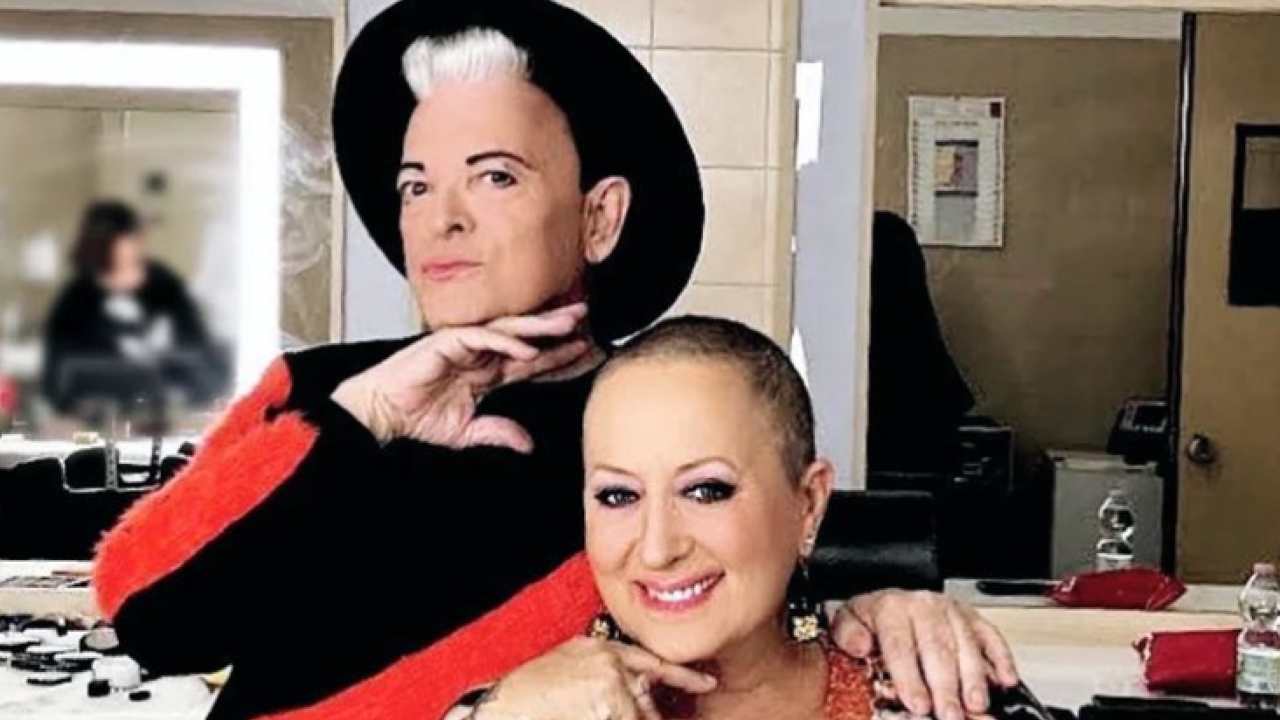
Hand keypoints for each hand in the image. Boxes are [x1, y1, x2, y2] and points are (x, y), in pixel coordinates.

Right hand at [332, 303, 590, 449]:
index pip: (531, 362)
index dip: (559, 357)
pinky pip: (482, 337)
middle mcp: (479, 354)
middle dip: (557, 330)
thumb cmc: (415, 417)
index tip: (587, 353)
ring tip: (567, 324)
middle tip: (586, 321)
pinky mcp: (446, 342)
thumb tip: (527, 444)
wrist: (381, 412)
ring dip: (539, 326)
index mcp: (486, 373)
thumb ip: (497, 432)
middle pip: (527, 338)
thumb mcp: (465, 431)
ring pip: (509, 330)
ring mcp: (464, 345)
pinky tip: (527, 349)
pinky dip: (505, 342)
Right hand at [470, 637, 716, 719]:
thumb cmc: (528, 693)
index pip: (650, 661)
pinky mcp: (612, 707)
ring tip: (584, 711)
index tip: (707, 683)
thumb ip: (600, 668)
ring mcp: (613, 684)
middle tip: (616, 715)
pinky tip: (588, 716)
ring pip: (638, 718)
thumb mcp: (566, 663)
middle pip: (646, 701)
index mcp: (600, 648)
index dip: (682, 675)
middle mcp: (611, 662)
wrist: (504, 706)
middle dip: (644, 719)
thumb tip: (629, 694)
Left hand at [830, 590, 1017, 719]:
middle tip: (948, 714)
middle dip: (945, 686)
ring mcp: (951, 611)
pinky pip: (991, 636)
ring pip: (967, 644)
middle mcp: (923, 606)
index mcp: (890, 608)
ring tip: (975, 705)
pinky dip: (1001, 659)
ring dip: (974, 677)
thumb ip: (848, 634)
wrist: (887, 603)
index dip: (910, 678)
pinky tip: (1005, 680)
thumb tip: (860, 645)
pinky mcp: (973, 617)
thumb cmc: (871, 621)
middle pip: (938, 648)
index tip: (917, 704)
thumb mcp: (847, 623)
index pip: (901, 646)